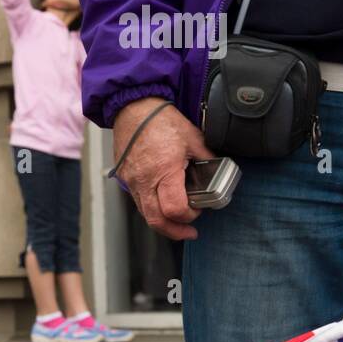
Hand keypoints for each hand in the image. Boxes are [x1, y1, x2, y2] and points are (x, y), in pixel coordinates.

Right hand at [112, 96, 215, 239]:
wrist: (133, 108)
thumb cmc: (161, 121)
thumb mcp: (193, 138)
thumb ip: (207, 159)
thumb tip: (217, 171)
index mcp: (164, 171)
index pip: (174, 209)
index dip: (189, 216)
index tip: (198, 210)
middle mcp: (144, 180)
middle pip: (156, 220)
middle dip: (175, 231)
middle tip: (189, 232)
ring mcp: (131, 181)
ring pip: (145, 213)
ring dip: (162, 221)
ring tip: (177, 221)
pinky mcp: (125, 178)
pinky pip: (138, 200)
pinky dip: (151, 207)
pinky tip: (162, 202)